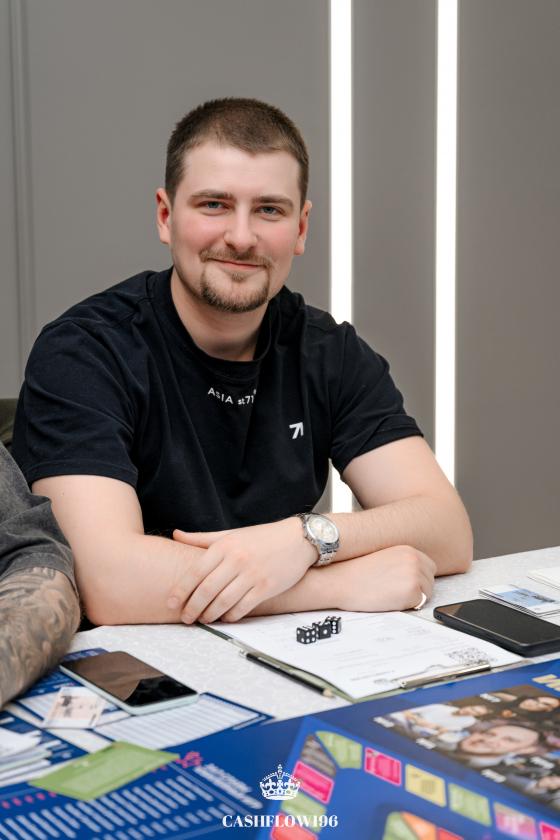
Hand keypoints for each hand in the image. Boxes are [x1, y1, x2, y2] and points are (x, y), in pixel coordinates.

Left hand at [168, 518, 316, 622]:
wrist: (297, 539)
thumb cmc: (262, 537)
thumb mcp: (231, 534)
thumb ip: (202, 538)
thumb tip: (176, 534)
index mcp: (225, 546)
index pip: (195, 572)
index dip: (181, 590)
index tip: (171, 603)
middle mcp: (236, 560)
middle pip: (206, 590)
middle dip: (192, 608)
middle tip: (185, 618)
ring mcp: (252, 574)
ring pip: (223, 601)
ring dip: (210, 615)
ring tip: (203, 619)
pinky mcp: (266, 587)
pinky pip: (243, 607)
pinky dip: (231, 616)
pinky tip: (225, 617)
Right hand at [329, 544, 435, 612]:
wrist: (341, 581)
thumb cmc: (355, 572)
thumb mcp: (383, 558)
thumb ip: (402, 562)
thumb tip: (416, 574)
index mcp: (407, 550)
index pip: (428, 567)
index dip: (418, 577)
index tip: (405, 583)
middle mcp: (414, 560)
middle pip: (430, 580)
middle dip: (417, 588)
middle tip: (395, 590)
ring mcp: (415, 575)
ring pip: (426, 593)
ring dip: (412, 597)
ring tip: (390, 594)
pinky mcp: (412, 591)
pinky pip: (419, 604)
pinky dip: (407, 606)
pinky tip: (389, 600)